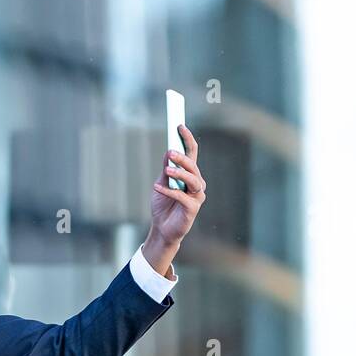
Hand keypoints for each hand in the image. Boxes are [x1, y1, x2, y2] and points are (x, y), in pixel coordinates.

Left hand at [143, 123, 204, 276]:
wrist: (161, 229)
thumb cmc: (163, 206)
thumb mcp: (161, 183)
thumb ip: (166, 169)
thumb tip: (168, 151)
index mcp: (189, 175)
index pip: (192, 153)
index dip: (187, 139)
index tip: (179, 125)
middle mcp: (196, 184)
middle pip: (193, 166)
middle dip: (182, 158)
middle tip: (170, 152)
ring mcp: (197, 196)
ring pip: (193, 180)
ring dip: (180, 173)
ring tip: (166, 170)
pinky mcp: (192, 209)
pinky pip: (182, 197)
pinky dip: (169, 191)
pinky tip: (158, 187)